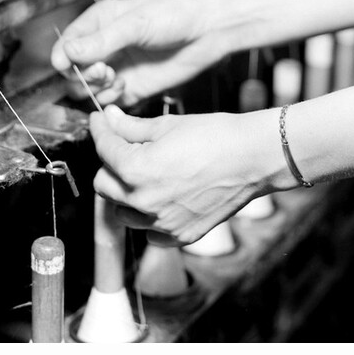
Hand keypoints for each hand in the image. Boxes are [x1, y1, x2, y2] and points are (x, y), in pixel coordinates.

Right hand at [50, 0, 228, 106]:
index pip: (67, 42)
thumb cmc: (174, 16)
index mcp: (100, 21)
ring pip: (87, 89)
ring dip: (95, 88)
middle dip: (83, 73)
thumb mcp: (136, 24)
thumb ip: (102, 40)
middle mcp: (105, 46)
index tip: (66, 65)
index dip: (63, 56)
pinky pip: (108, 101)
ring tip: (116, 78)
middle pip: (73, 70)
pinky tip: (125, 88)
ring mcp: (117, 68)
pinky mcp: (131, 88)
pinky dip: (110, 99)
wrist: (206, 33)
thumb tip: (68, 51)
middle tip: (105, 70)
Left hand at [89, 104, 283, 245]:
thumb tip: (109, 118)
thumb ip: (131, 127)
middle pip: (103, 185)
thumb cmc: (215, 136)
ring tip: (144, 173)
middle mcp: (143, 202)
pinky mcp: (180, 235)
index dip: (100, 129)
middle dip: (109, 163)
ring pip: (122, 212)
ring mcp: (162, 223)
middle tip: (125, 146)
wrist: (254, 158)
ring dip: (125, 193)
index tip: (101, 121)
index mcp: (136, 170)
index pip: (103, 149)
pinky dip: (149, 215)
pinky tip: (162, 196)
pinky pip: (150, 231)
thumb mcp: (167, 125)